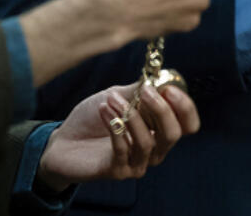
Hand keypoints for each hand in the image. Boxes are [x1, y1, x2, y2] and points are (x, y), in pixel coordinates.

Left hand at [36, 81, 199, 190]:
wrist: (63, 141)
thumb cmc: (93, 118)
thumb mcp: (116, 96)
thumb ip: (137, 91)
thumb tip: (158, 77)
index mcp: (159, 129)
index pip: (188, 125)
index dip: (184, 107)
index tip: (168, 88)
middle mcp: (154, 149)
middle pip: (174, 134)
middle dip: (161, 109)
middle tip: (143, 91)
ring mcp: (138, 163)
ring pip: (147, 141)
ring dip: (129, 115)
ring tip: (109, 99)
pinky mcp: (119, 172)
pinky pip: (123, 148)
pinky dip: (114, 126)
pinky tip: (103, 110)